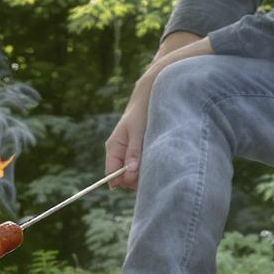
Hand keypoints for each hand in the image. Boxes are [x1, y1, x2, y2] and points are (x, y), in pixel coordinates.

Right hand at [105, 35, 213, 189]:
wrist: (154, 91)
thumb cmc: (145, 109)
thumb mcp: (139, 130)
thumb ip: (134, 152)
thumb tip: (130, 174)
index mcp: (113, 147)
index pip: (111, 175)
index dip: (123, 182)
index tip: (137, 182)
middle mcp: (120, 152)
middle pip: (123, 177)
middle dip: (136, 180)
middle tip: (152, 171)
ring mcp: (130, 153)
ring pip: (134, 173)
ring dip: (145, 173)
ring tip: (159, 161)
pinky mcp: (141, 151)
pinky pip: (143, 167)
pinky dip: (151, 166)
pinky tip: (161, 158)